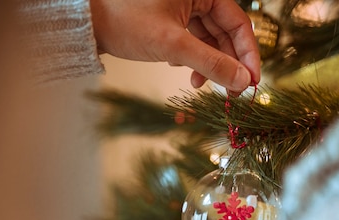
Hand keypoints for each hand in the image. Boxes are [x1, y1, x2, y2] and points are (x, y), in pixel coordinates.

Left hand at [89, 0, 260, 93]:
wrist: (87, 22)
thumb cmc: (126, 21)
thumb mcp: (173, 45)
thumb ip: (211, 63)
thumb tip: (242, 81)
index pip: (239, 23)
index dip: (247, 55)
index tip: (251, 81)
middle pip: (225, 33)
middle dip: (227, 63)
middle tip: (231, 92)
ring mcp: (183, 6)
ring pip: (209, 39)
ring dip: (208, 64)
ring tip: (199, 85)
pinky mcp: (171, 18)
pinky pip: (193, 40)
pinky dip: (192, 58)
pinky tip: (182, 70)